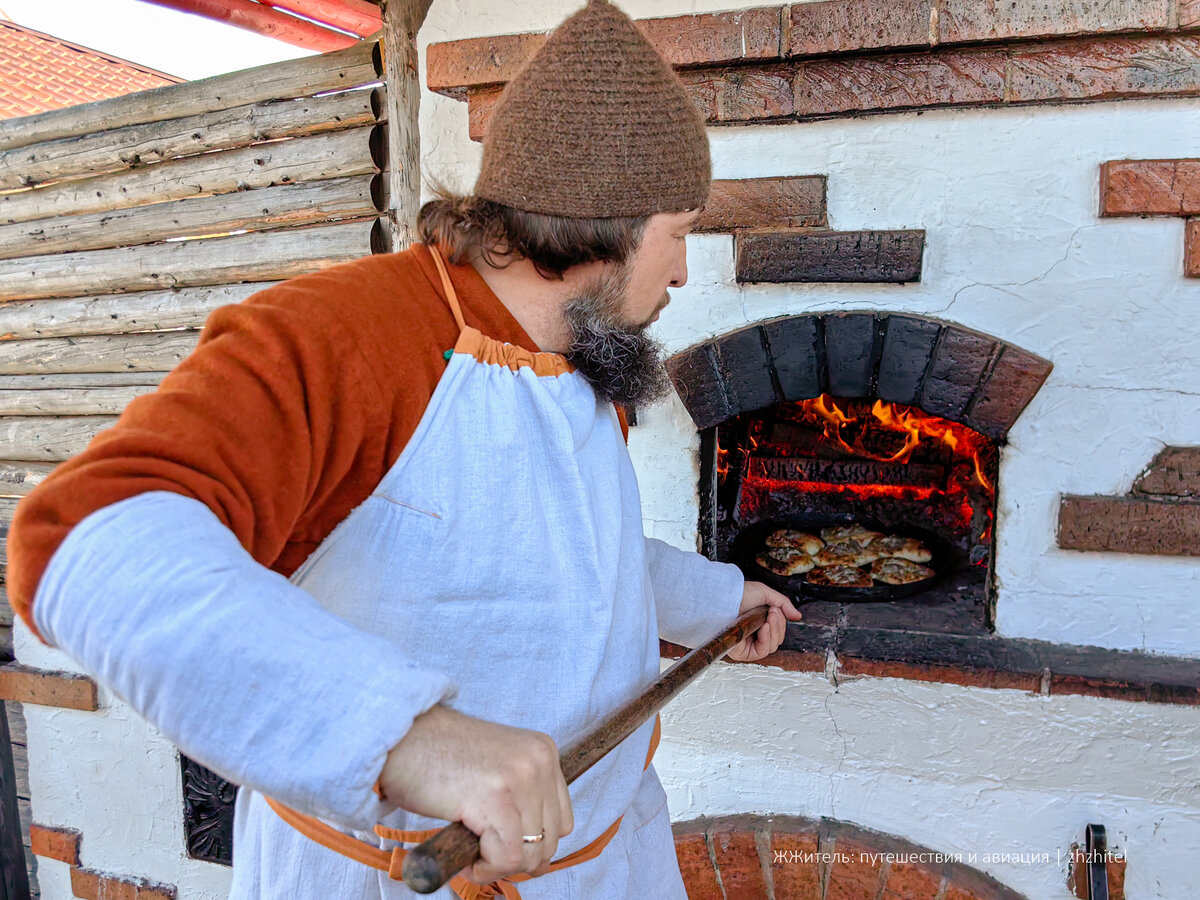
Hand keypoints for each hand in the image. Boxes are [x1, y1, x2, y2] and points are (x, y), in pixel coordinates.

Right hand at [378, 704, 573, 883]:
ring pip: (530, 854)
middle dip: (517, 859)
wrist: (400, 736)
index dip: (533, 844)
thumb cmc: (438, 756)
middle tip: (483, 854)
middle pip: (550, 840)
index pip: (562, 820)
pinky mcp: (495, 798)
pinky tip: (466, 858)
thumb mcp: (497, 766)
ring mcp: (519, 778)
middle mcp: (538, 761)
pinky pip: (507, 857)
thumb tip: (537, 856)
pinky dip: (486, 868)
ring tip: (471, 852)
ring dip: (498, 865)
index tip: (503, 845)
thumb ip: (522, 797)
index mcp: (543, 750)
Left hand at [725, 581, 802, 662]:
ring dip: (774, 630)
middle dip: (779, 625)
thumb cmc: (739, 594)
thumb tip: (798, 616)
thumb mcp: (766, 594)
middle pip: (777, 640)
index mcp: (758, 622)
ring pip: (772, 646)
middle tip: (773, 612)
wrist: (725, 598)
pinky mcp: (741, 653)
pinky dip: (767, 639)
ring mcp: (747, 645)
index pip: (777, 631)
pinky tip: (764, 628)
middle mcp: (753, 635)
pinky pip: (762, 651)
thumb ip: (784, 605)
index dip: (781, 622)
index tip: (776, 609)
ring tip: (769, 618)